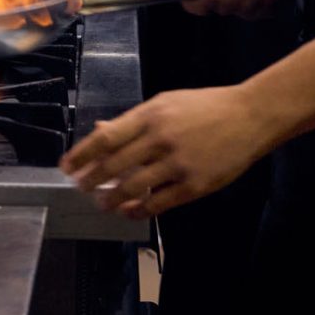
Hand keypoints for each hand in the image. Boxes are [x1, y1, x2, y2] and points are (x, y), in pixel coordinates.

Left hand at [59, 84, 266, 217]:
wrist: (248, 116)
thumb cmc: (204, 106)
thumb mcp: (165, 103)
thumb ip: (132, 121)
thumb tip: (100, 131)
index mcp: (150, 115)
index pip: (106, 138)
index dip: (82, 154)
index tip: (66, 166)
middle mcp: (160, 139)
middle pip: (114, 165)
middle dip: (92, 180)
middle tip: (80, 188)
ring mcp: (177, 164)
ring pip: (134, 188)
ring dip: (112, 199)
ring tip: (102, 203)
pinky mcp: (194, 185)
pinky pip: (159, 204)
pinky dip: (139, 210)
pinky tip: (130, 211)